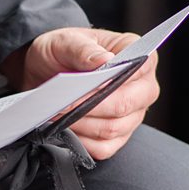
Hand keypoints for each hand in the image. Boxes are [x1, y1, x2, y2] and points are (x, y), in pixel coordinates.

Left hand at [0, 26, 159, 161]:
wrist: (46, 73)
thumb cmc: (62, 52)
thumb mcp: (66, 41)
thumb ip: (84, 49)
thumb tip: (104, 61)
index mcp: (139, 57)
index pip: (140, 68)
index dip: (113, 79)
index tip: (85, 83)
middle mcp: (143, 88)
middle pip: (125, 104)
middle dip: (91, 106)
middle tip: (63, 102)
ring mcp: (133, 115)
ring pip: (113, 129)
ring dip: (82, 124)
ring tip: (59, 113)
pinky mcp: (118, 137)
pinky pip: (104, 148)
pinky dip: (82, 141)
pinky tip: (66, 128)